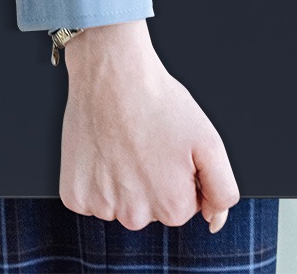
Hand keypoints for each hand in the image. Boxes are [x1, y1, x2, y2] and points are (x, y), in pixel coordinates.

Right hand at [57, 20, 239, 232]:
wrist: (113, 74)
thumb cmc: (160, 103)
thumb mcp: (210, 143)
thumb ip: (223, 190)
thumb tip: (215, 221)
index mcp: (172, 208)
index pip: (183, 207)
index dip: (180, 177)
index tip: (169, 151)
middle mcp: (135, 217)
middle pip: (150, 211)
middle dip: (152, 183)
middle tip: (146, 145)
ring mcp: (101, 207)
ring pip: (120, 205)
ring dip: (122, 182)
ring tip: (123, 144)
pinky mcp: (74, 195)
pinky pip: (90, 199)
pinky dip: (95, 179)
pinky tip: (102, 151)